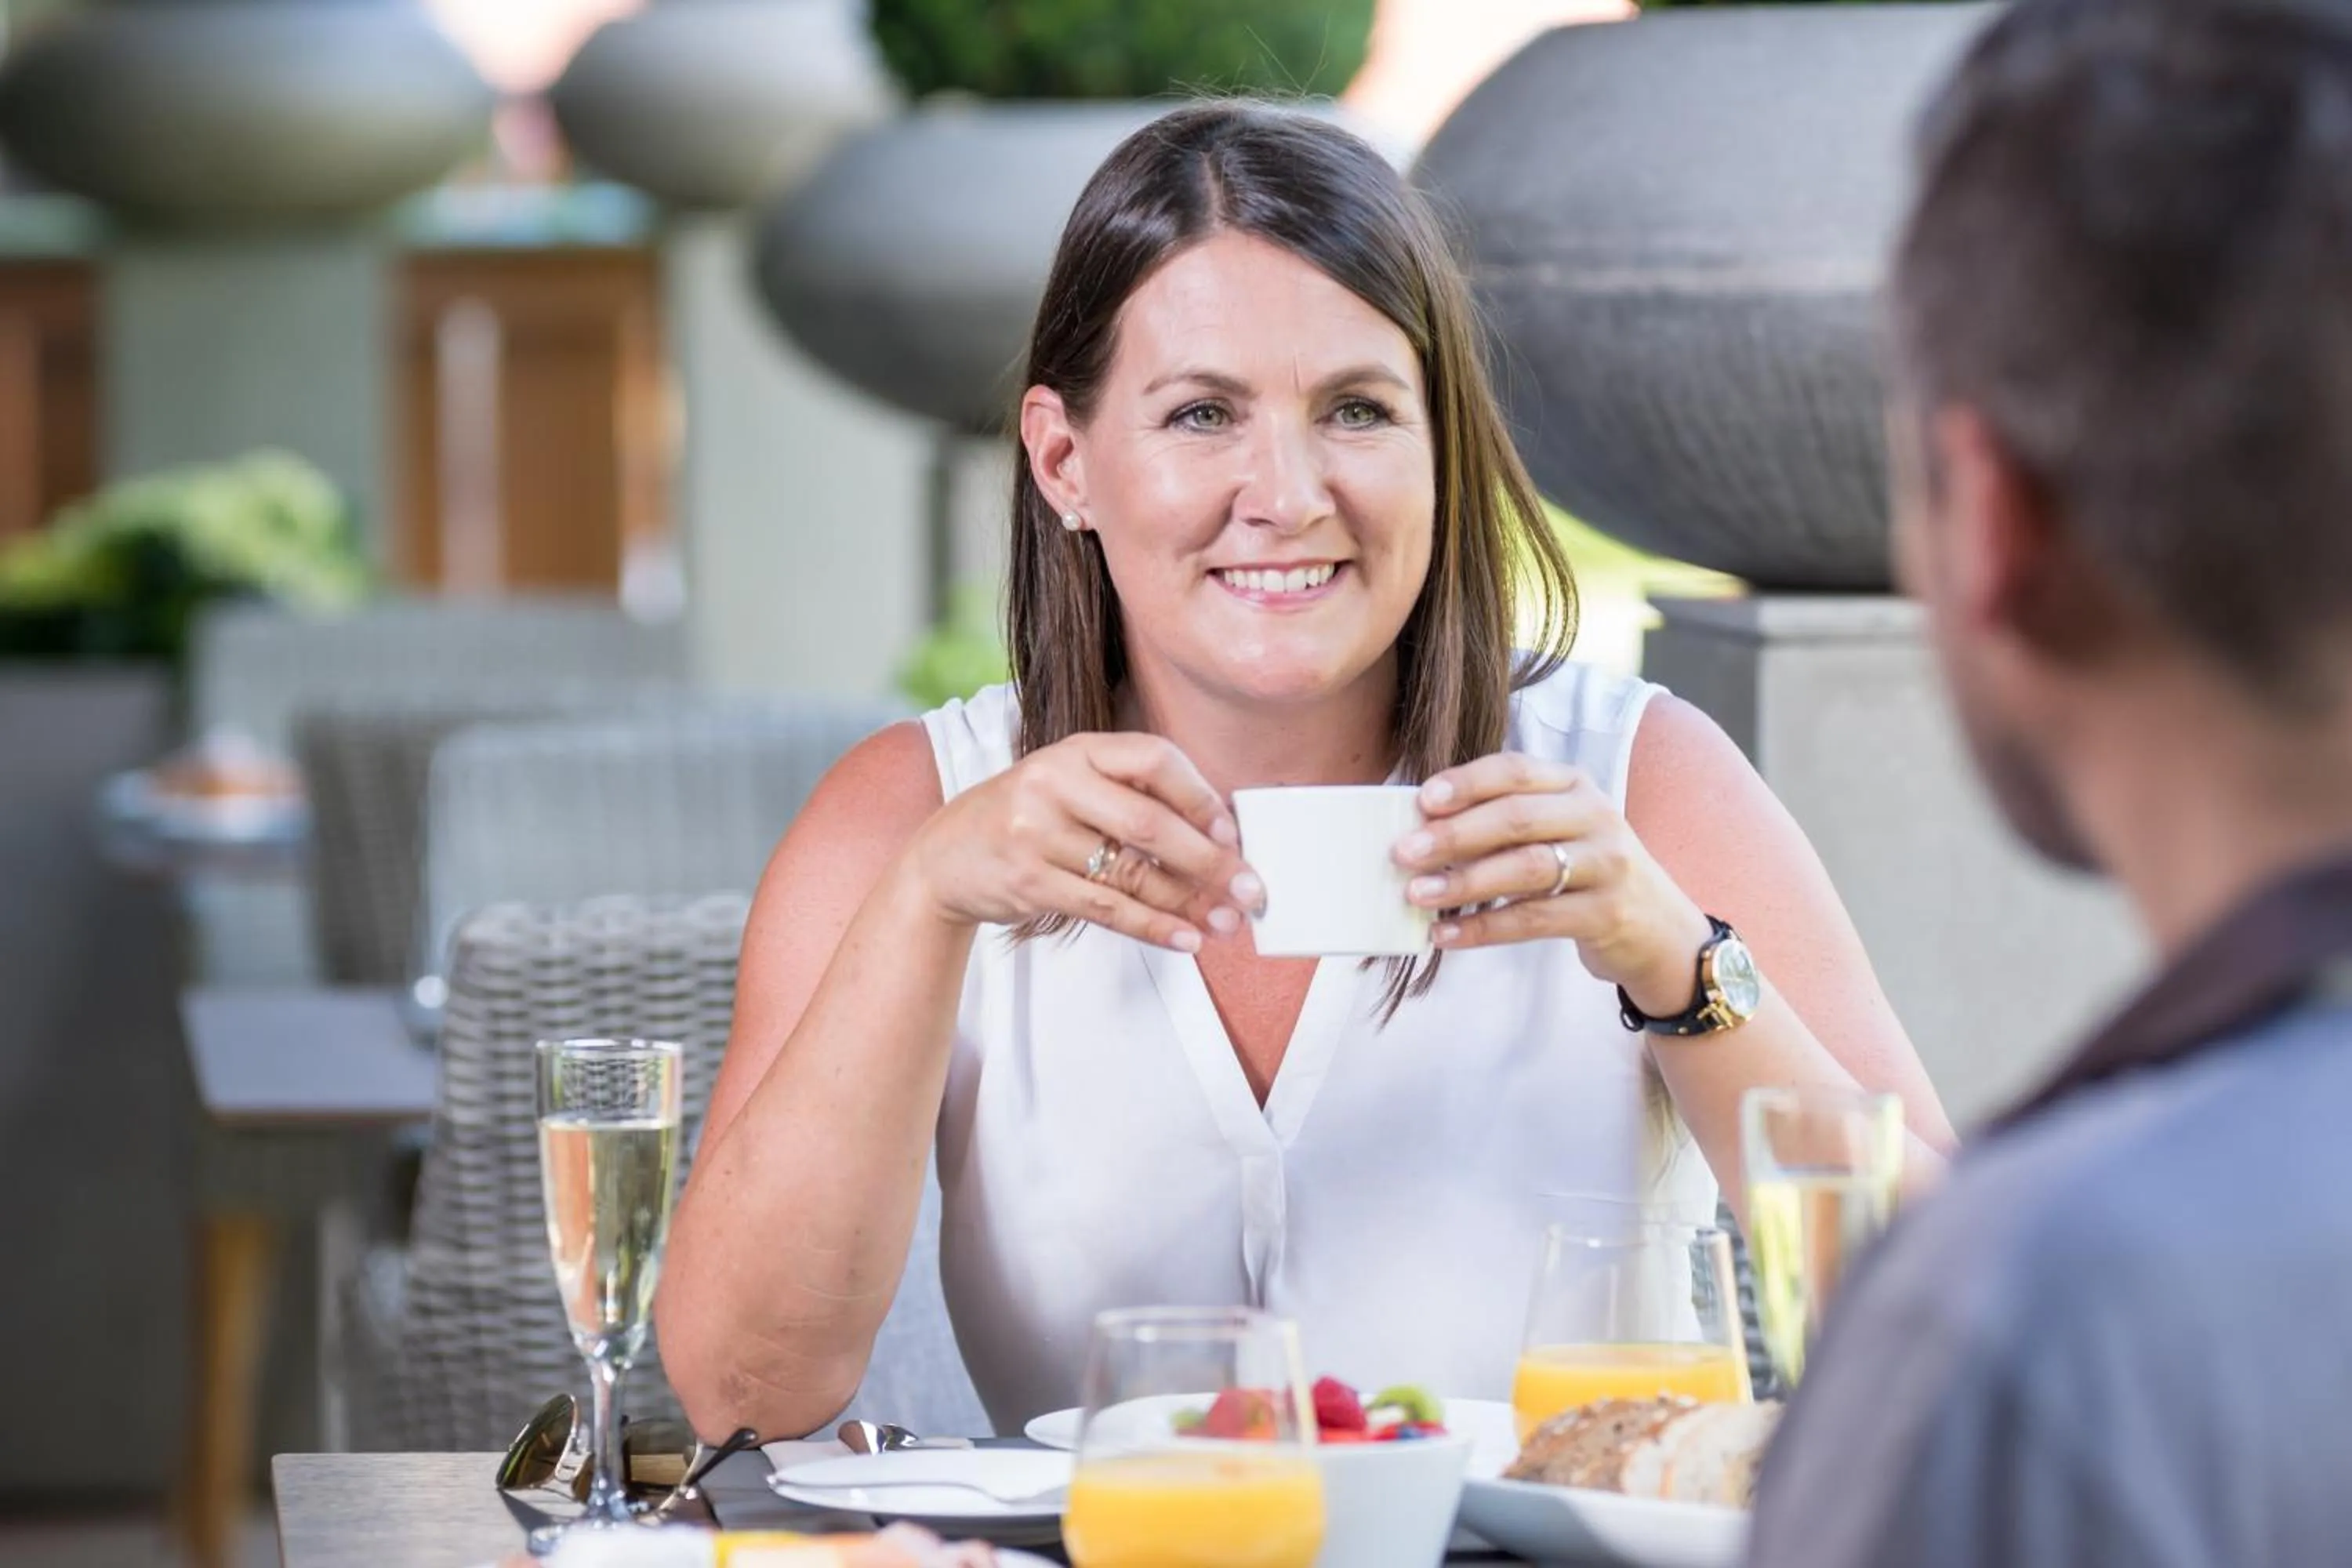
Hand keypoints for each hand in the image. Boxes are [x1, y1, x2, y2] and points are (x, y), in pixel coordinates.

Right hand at [905, 731, 1252, 952]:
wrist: (944, 857)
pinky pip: (1106, 909)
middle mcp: (1053, 783)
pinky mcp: (1028, 882)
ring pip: (1131, 874)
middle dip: (1209, 861)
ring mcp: (1036, 833)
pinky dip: (1152, 926)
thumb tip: (1217, 836)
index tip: (1233, 832)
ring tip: (1227, 922)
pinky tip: (1185, 937)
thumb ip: (1129, 796)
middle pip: (1150, 824)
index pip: (1154, 758)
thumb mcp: (1069, 784)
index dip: (1201, 796)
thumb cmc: (1026, 818)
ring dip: (1188, 903)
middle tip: (1250, 889)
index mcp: (1075, 749)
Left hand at [1394, 753, 1717, 1016]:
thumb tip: (1421, 829)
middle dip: (1454, 834)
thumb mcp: (1557, 830)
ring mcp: (1607, 864)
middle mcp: (1595, 815)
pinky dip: (1484, 928)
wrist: (1659, 928)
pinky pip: (1535, 919)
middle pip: (1516, 817)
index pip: (1516, 770)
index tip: (1421, 800)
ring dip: (1464, 882)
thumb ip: (1504, 820)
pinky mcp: (1607, 913)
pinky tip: (1446, 935)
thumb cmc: (1584, 872)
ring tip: (1417, 895)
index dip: (1467, 782)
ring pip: (1526, 868)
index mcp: (1575, 785)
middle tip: (1403, 853)